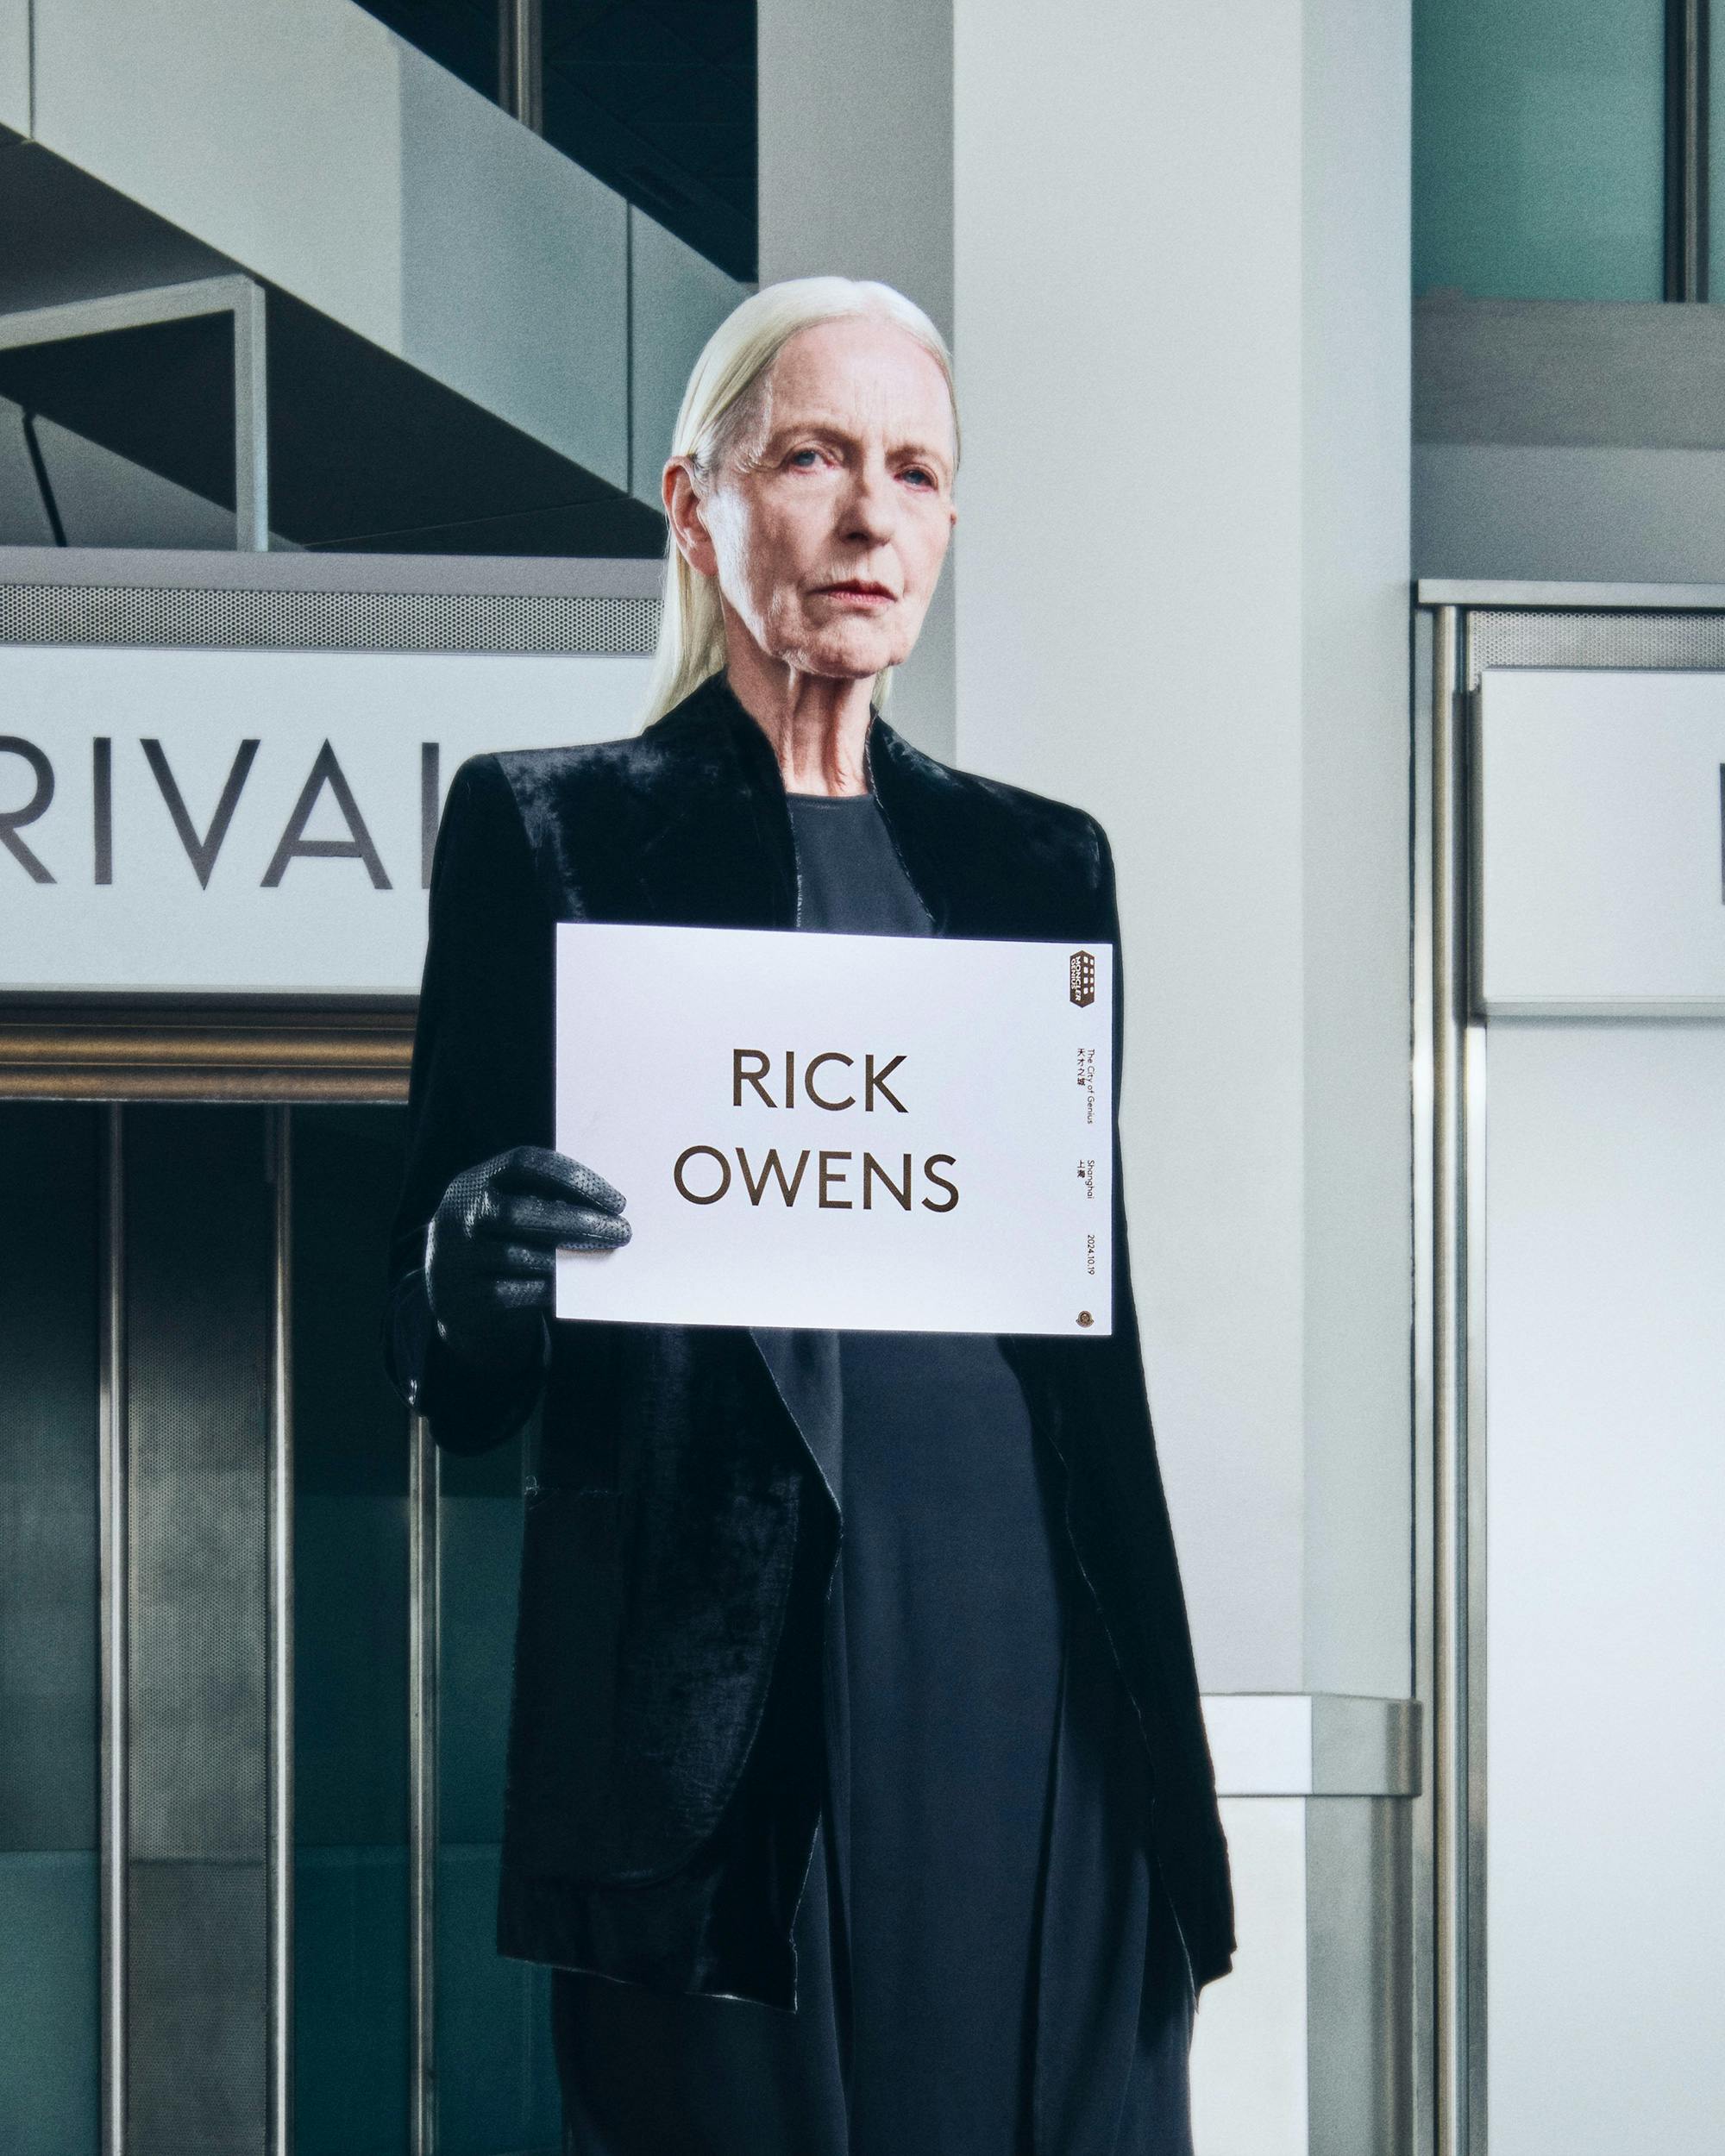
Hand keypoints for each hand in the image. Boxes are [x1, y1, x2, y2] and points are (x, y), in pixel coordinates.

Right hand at [423, 1144, 630, 1371]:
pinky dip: (546, 1288)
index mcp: (474, 1181)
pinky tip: (569, 1284)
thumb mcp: (506, 1209)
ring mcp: (456, 1256)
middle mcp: (459, 1214)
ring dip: (568, 1256)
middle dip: (579, 1221)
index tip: (616, 1200)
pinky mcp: (464, 1296)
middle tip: (622, 1232)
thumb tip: (604, 1210)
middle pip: (523, 1211)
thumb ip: (542, 1202)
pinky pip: (514, 1292)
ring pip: (521, 1255)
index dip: (573, 1177)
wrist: (451, 1294)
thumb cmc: (497, 1240)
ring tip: (601, 1254)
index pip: (525, 1163)